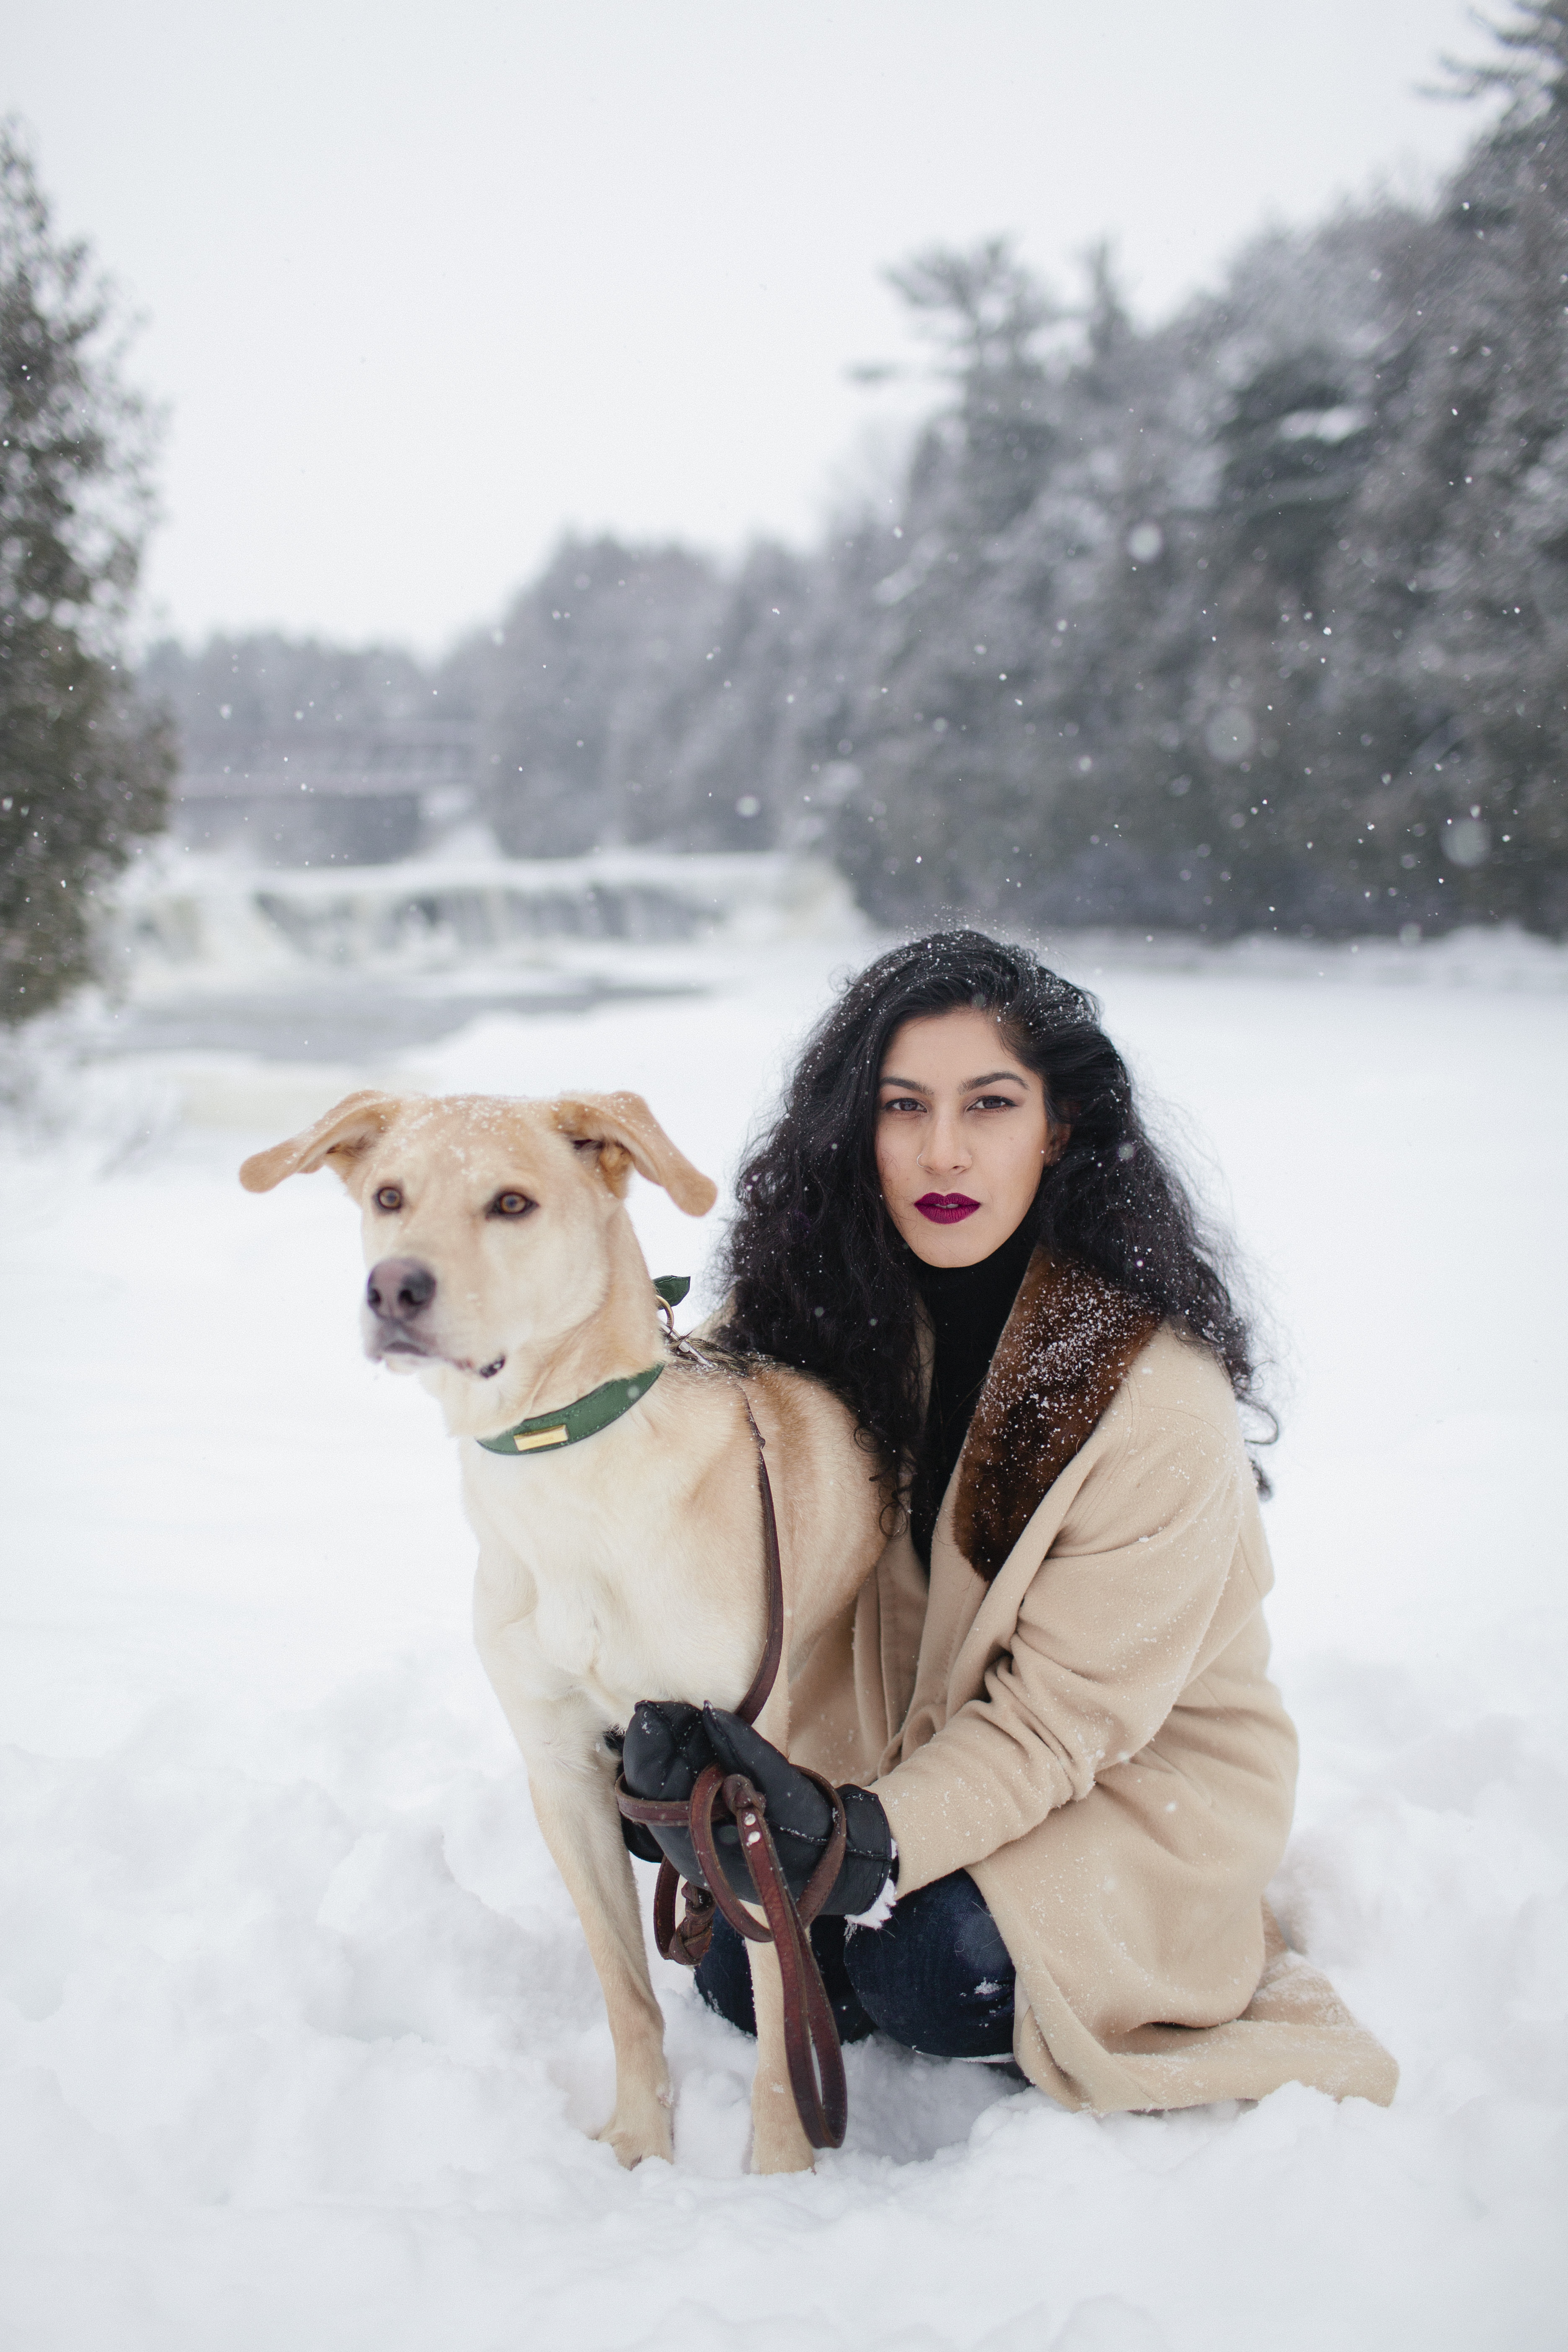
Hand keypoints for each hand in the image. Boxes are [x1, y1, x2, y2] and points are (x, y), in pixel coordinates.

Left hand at [621, 1700, 893, 1918]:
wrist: (840, 1869)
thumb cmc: (814, 1834)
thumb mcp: (782, 1788)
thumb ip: (745, 1748)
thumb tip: (711, 1710)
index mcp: (700, 1845)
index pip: (655, 1789)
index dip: (647, 1747)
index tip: (648, 1708)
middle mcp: (690, 1850)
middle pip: (656, 1788)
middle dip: (660, 1744)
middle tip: (663, 1705)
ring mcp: (698, 1844)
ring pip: (668, 1790)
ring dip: (672, 1753)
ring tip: (679, 1715)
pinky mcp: (711, 1834)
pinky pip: (685, 1795)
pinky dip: (687, 1767)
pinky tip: (696, 1740)